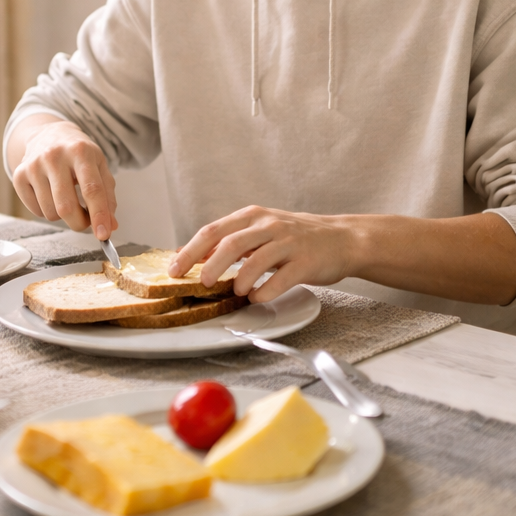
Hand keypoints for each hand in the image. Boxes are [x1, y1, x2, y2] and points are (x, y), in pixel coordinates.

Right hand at [10, 117, 118, 238]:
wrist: (49, 134)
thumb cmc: (78, 154)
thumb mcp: (99, 167)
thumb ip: (107, 196)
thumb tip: (110, 226)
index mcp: (80, 151)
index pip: (92, 189)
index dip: (99, 215)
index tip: (103, 235)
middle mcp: (54, 156)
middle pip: (67, 206)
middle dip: (79, 223)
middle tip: (85, 221)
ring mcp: (33, 165)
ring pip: (50, 212)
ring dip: (63, 216)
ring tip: (67, 199)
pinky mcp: (18, 176)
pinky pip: (35, 211)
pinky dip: (47, 212)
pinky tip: (51, 196)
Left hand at [171, 206, 355, 302]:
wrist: (342, 239)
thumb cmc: (294, 238)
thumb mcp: (259, 231)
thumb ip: (228, 241)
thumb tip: (188, 254)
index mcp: (252, 217)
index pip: (213, 231)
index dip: (190, 251)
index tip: (173, 270)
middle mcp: (269, 225)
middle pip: (230, 243)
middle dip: (210, 266)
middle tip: (200, 284)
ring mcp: (289, 243)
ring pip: (256, 259)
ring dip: (240, 280)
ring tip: (235, 292)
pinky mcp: (307, 262)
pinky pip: (282, 278)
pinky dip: (265, 292)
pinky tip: (257, 299)